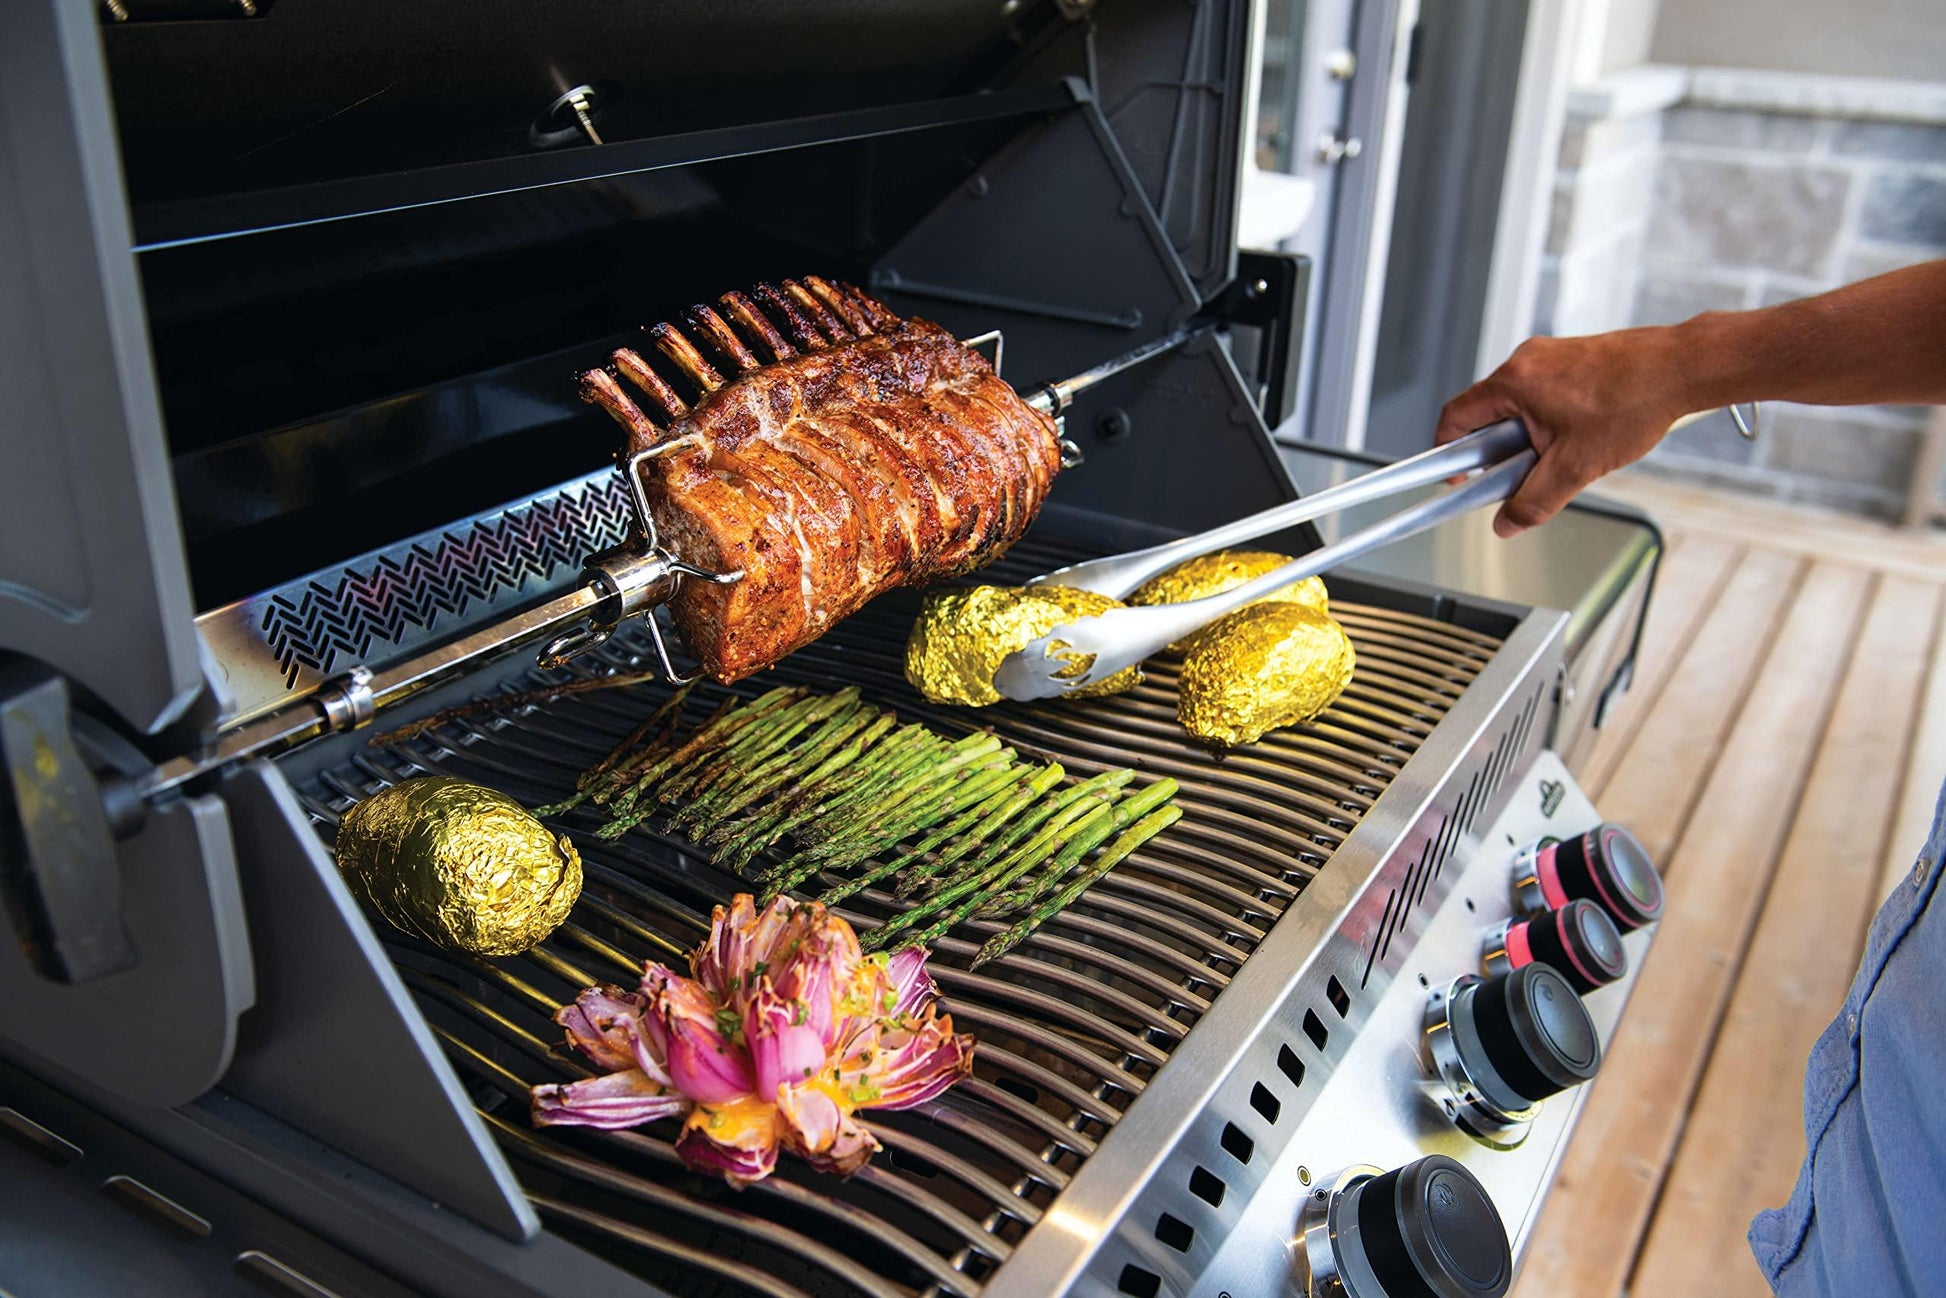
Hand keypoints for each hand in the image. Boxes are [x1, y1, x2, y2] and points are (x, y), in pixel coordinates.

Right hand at [1435, 328, 1695, 536]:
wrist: (1683, 368)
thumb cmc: (1634, 401)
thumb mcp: (1576, 467)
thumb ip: (1534, 501)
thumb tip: (1508, 523)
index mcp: (1514, 381)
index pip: (1455, 419)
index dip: (1448, 453)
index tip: (1457, 477)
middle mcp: (1527, 361)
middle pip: (1487, 413)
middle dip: (1500, 450)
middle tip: (1522, 473)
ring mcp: (1551, 356)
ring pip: (1520, 406)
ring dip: (1530, 436)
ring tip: (1564, 454)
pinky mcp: (1573, 359)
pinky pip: (1545, 395)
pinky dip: (1552, 421)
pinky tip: (1583, 435)